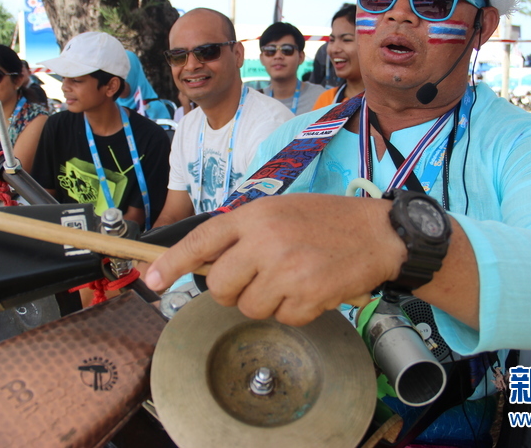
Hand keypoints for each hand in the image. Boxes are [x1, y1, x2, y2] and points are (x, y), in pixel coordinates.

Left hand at [145, 194, 404, 325]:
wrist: (378, 234)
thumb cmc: (327, 221)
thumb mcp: (279, 212)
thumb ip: (244, 235)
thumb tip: (207, 264)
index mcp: (256, 216)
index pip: (201, 241)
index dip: (172, 262)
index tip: (152, 280)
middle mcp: (266, 242)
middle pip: (220, 287)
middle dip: (233, 291)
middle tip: (257, 279)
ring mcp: (286, 271)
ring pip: (250, 307)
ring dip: (268, 301)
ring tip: (294, 278)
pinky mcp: (307, 297)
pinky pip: (283, 318)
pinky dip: (295, 310)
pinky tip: (312, 287)